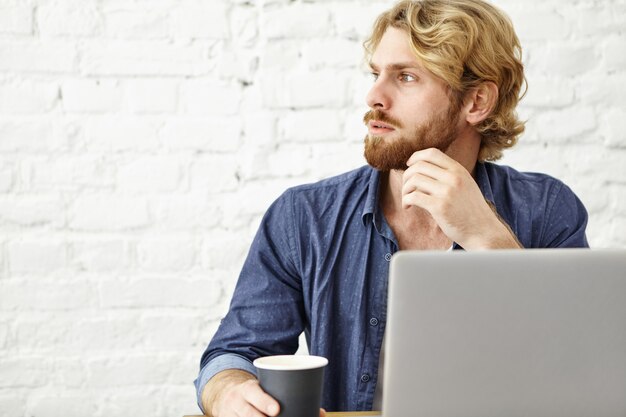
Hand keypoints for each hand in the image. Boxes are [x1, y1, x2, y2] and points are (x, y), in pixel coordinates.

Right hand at [203, 370, 326, 416]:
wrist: (226, 395)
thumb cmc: (255, 393)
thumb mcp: (264, 388)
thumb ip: (286, 395)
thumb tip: (321, 413)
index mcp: (247, 389)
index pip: (253, 394)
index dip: (264, 402)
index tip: (276, 410)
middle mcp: (237, 403)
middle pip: (248, 414)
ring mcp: (232, 415)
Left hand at [402, 148, 520, 248]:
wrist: (483, 232)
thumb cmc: (471, 211)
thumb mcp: (465, 185)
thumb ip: (448, 176)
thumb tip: (421, 171)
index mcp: (459, 170)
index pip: (432, 153)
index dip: (416, 157)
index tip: (409, 166)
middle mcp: (453, 177)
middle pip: (418, 166)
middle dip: (406, 175)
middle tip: (407, 188)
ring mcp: (447, 191)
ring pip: (414, 180)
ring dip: (405, 189)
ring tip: (407, 199)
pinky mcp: (440, 207)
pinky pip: (414, 196)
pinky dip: (406, 200)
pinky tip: (408, 207)